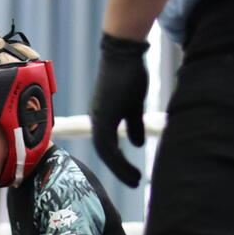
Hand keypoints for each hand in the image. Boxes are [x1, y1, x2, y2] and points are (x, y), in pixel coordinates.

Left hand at [89, 33, 148, 187]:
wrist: (124, 52)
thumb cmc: (129, 74)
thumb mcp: (134, 105)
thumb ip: (133, 125)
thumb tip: (136, 144)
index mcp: (103, 118)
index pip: (107, 147)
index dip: (119, 163)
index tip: (133, 176)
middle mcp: (97, 119)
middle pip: (104, 152)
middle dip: (120, 170)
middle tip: (135, 182)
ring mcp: (99, 116)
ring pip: (105, 150)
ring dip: (120, 167)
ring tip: (135, 179)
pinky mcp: (104, 113)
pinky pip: (108, 141)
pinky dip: (119, 155)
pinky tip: (132, 161)